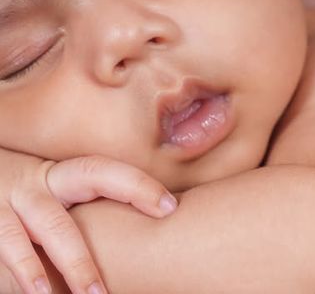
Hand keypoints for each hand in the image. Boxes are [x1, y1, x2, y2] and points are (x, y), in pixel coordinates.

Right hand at [0, 148, 177, 293]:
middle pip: (90, 177)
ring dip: (75, 261)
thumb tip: (132, 233)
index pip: (106, 170)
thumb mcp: (44, 196)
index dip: (139, 184)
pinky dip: (26, 271)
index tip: (170, 206)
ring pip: (52, 225)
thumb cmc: (18, 201)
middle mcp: (42, 181)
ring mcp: (15, 201)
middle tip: (162, 219)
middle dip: (128, 195)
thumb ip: (77, 207)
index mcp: (60, 175)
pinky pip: (10, 247)